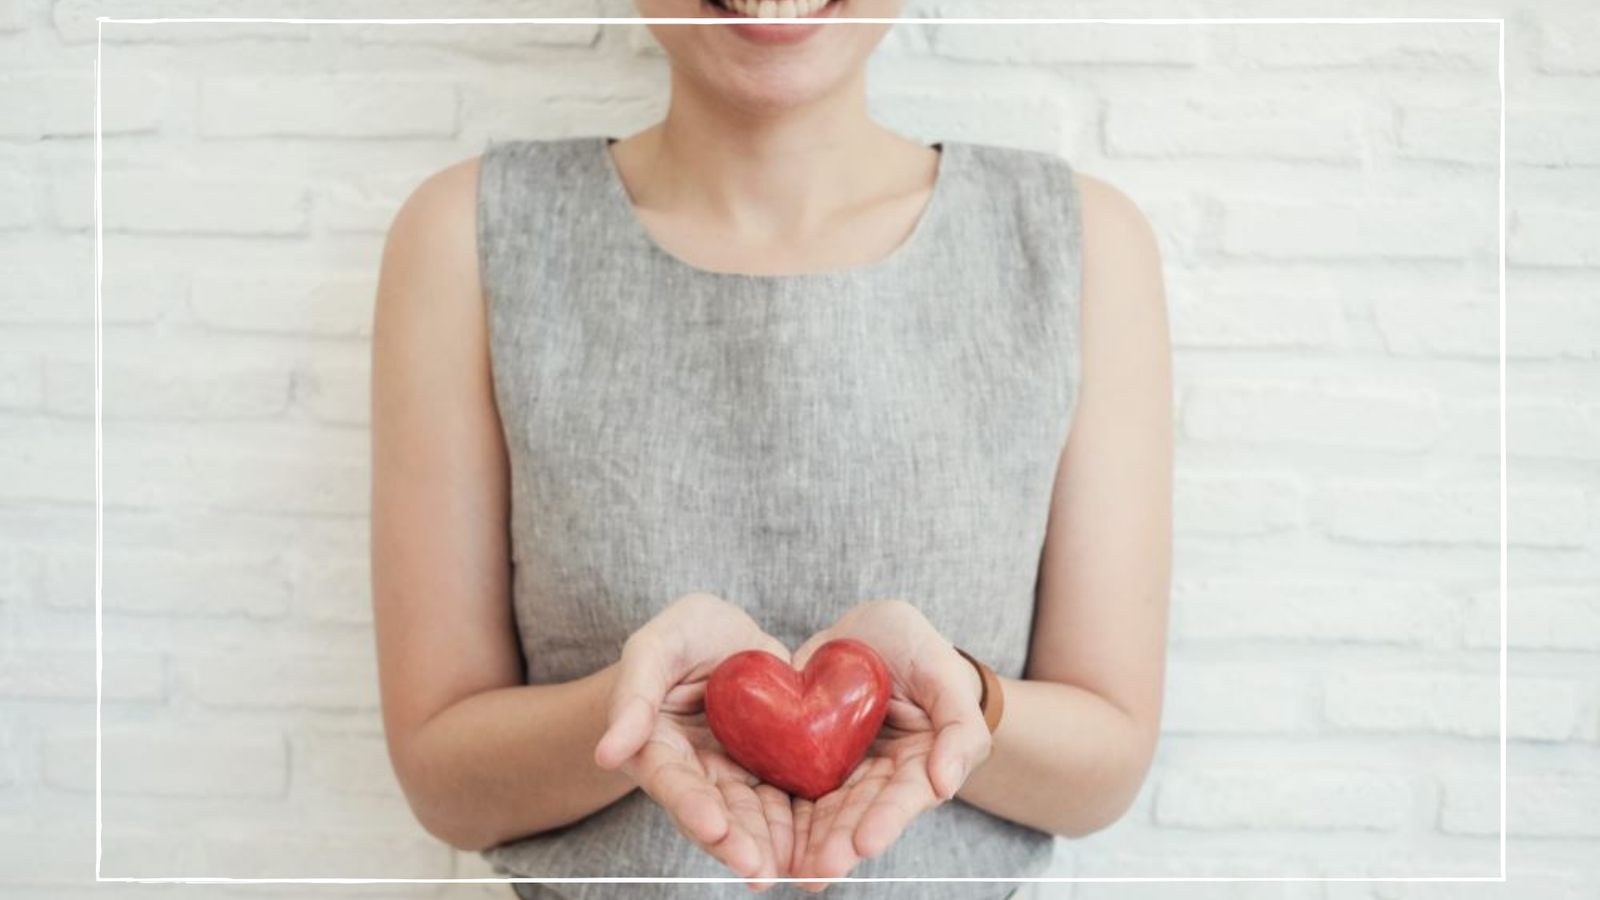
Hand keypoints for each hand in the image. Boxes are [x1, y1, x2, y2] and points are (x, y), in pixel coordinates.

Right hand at [593, 592, 795, 891]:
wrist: (731, 637)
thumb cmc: (684, 635)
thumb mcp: (657, 645)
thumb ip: (634, 691)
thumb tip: (606, 752)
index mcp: (657, 747)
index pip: (671, 781)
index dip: (690, 806)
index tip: (713, 828)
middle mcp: (695, 772)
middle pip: (713, 812)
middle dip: (735, 843)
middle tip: (759, 869)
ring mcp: (734, 775)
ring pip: (751, 816)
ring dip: (769, 846)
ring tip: (792, 871)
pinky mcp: (769, 771)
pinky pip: (785, 800)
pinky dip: (800, 825)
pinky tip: (819, 847)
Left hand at [785, 599, 992, 889]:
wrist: (873, 633)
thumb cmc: (919, 652)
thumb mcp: (944, 675)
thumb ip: (959, 727)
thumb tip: (946, 783)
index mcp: (916, 765)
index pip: (902, 797)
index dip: (885, 820)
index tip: (864, 843)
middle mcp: (876, 778)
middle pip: (856, 815)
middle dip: (836, 845)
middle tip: (816, 872)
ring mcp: (838, 770)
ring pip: (819, 811)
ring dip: (803, 842)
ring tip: (785, 868)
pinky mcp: (804, 757)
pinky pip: (786, 785)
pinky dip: (774, 813)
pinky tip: (759, 837)